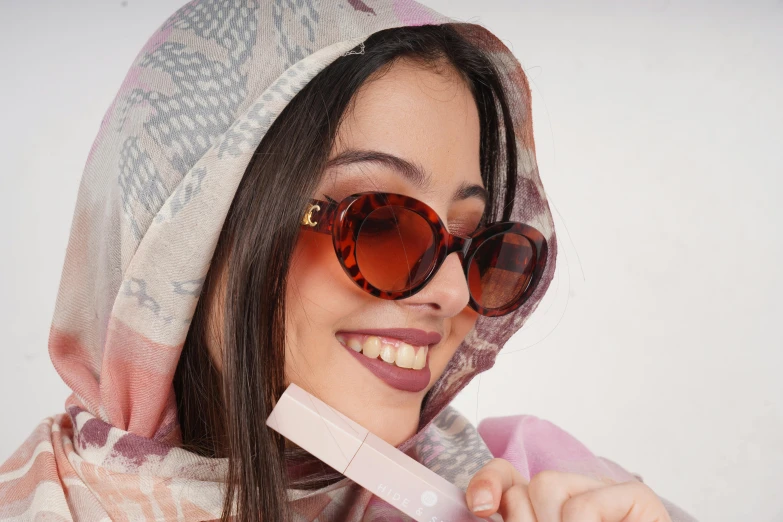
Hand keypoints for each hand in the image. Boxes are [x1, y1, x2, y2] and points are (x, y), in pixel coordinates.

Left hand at [465, 458, 671, 521]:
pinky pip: (581, 506)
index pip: (507, 480)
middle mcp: (575, 496)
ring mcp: (606, 493)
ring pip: (545, 485)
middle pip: (523, 487)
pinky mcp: (636, 496)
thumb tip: (484, 508)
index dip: (488, 485)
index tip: (481, 509)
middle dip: (524, 521)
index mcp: (550, 512)